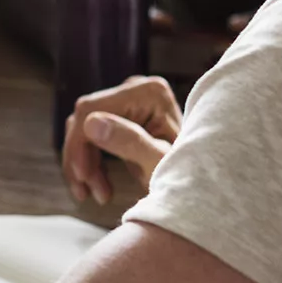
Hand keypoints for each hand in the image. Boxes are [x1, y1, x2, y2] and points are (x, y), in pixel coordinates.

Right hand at [62, 75, 180, 203]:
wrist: (202, 185)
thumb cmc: (188, 177)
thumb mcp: (159, 164)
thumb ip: (130, 142)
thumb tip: (91, 124)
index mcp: (149, 93)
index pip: (93, 109)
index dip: (80, 143)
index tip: (82, 177)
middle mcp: (136, 88)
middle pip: (85, 119)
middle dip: (81, 158)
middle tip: (85, 193)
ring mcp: (128, 99)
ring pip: (83, 129)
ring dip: (83, 164)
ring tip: (95, 194)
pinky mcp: (123, 114)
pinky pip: (91, 135)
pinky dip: (90, 161)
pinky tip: (97, 186)